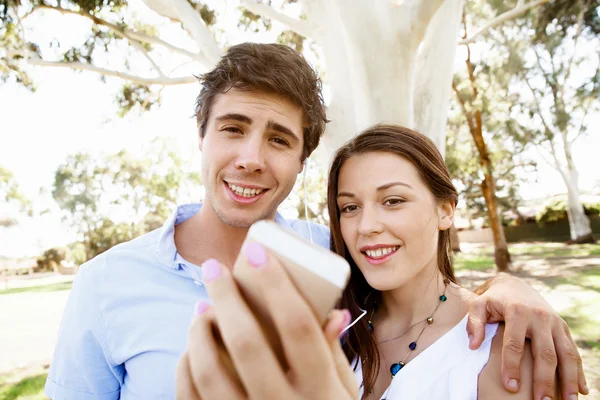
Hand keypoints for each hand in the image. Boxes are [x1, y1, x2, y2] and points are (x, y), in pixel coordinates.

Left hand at [175, 242, 357, 399]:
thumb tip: (333, 309)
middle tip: (213, 268)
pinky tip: (192, 346)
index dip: (275, 283)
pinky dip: (186, 365)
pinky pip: (191, 397)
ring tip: (202, 306)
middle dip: (226, 296)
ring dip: (200, 330)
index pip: (297, 325)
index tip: (257, 253)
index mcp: (321, 390)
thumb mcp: (343, 392)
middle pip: (247, 341)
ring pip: (210, 370)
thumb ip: (334, 353)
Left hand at [467, 274, 587, 399]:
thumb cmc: (494, 300)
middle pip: (545, 353)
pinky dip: (579, 371)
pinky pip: (573, 351)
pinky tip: (581, 390)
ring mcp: (555, 323)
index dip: (512, 366)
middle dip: (545, 379)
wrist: (515, 285)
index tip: (511, 387)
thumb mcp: (479, 305)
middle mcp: (540, 317)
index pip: (514, 344)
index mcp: (517, 312)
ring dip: (569, 379)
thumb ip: (474, 323)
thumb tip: (473, 346)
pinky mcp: (563, 328)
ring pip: (566, 354)